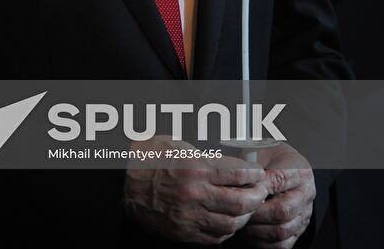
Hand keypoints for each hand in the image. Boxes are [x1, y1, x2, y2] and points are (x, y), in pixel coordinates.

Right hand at [124, 136, 267, 244]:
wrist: (122, 184)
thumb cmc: (147, 159)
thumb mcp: (177, 145)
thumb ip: (204, 154)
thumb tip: (229, 161)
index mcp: (195, 167)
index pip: (238, 173)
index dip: (254, 174)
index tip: (258, 173)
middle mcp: (195, 194)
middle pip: (241, 202)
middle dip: (256, 197)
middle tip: (260, 192)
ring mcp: (190, 216)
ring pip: (231, 224)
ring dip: (244, 217)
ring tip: (247, 209)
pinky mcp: (183, 232)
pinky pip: (214, 238)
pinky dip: (226, 232)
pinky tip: (228, 223)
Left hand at [240, 143, 314, 248]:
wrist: (283, 166)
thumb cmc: (270, 160)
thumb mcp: (263, 151)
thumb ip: (251, 162)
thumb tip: (236, 175)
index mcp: (300, 170)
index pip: (279, 180)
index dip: (258, 187)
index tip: (243, 188)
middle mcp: (306, 193)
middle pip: (282, 210)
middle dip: (256, 213)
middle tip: (239, 210)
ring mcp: (304, 214)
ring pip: (282, 231)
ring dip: (257, 230)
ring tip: (242, 222)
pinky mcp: (298, 231)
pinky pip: (282, 245)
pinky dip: (263, 242)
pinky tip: (251, 233)